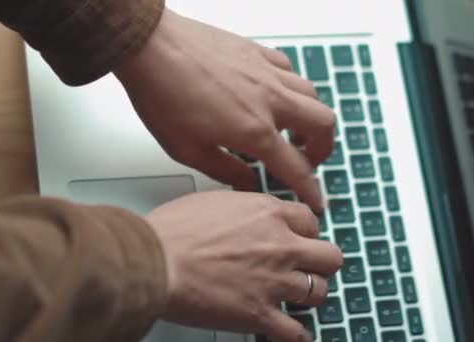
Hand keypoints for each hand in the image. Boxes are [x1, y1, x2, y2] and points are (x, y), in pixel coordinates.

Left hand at [114, 8, 334, 211]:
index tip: (316, 200)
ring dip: (310, 116)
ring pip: (312, 94)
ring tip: (293, 127)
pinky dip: (291, 86)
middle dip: (323, 147)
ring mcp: (267, 73)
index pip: (297, 168)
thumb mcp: (187, 150)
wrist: (150, 47)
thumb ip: (224, 170)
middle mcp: (270, 100)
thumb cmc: (162, 96)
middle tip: (308, 158)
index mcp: (254, 131)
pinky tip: (274, 93)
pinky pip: (290, 69)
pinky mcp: (257, 52)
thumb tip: (247, 181)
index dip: (310, 189)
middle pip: (323, 124)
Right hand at [145, 191, 342, 340]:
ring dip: (309, 295)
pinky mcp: (260, 314)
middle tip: (309, 267)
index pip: (311, 221)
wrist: (155, 261)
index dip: (307, 232)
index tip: (300, 238)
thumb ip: (244, 208)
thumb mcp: (216, 200)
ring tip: (297, 297)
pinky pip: (296, 333)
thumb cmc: (173, 231)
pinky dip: (297, 336)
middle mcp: (280, 246)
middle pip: (330, 257)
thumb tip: (249, 216)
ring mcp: (274, 282)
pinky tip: (292, 333)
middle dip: (321, 263)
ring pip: (319, 292)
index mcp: (269, 214)